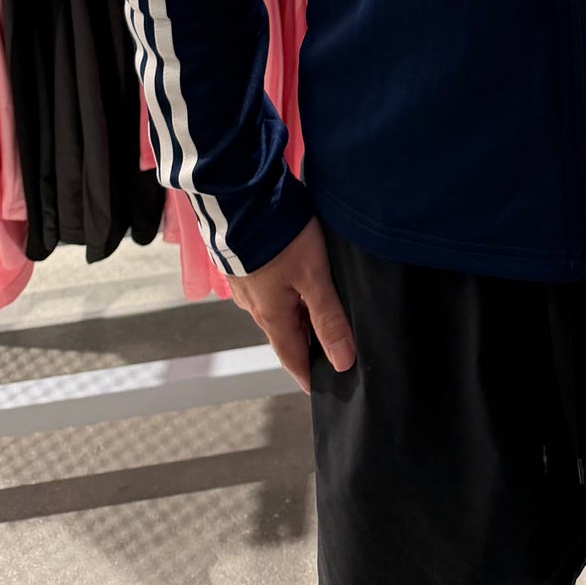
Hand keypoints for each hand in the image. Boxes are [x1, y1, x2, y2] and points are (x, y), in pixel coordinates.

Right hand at [227, 218, 355, 393]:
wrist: (243, 196)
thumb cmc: (279, 235)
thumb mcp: (313, 276)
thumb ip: (328, 318)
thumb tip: (342, 361)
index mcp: (271, 315)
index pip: (291, 357)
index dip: (307, 374)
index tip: (320, 388)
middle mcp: (254, 305)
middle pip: (285, 334)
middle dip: (306, 345)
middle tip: (331, 350)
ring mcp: (246, 284)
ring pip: (277, 311)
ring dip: (297, 317)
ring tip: (321, 314)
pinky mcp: (244, 265)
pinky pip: (268, 290)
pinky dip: (286, 295)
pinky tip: (299, 282)